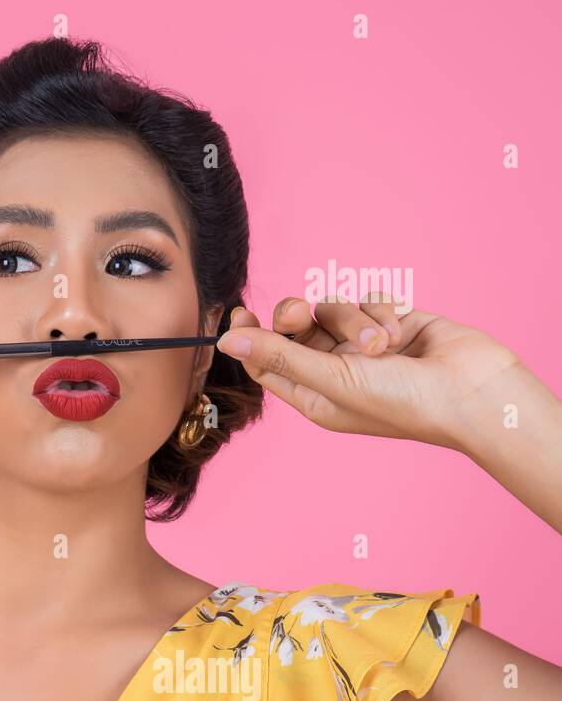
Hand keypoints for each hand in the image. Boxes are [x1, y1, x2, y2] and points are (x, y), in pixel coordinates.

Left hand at [216, 294, 521, 450]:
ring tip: (383, 346)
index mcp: (313, 395)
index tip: (240, 311)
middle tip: (301, 313)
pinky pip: (367, 299)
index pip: (266, 360)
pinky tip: (403, 333)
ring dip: (355, 321)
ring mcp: (364, 345)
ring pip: (333, 308)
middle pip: (294, 327)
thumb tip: (227, 341)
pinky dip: (383, 312)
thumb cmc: (402, 402)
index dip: (252, 336)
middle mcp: (335, 370)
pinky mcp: (392, 321)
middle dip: (296, 315)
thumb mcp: (332, 381)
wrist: (474, 391)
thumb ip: (279, 356)